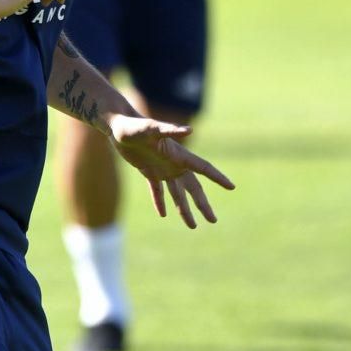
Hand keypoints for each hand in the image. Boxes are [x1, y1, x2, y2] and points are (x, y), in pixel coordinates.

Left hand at [109, 114, 234, 227]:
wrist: (118, 125)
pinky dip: (161, 202)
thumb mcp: (150, 129)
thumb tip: (189, 130)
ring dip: (184, 209)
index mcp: (178, 154)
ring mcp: (161, 168)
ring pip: (177, 192)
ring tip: (192, 226)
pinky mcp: (148, 171)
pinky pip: (158, 191)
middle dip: (202, 204)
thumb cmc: (134, 125)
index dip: (218, 178)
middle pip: (193, 187)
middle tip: (213, 220)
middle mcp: (173, 163)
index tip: (232, 187)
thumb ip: (169, 130)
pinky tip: (163, 214)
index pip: (203, 168)